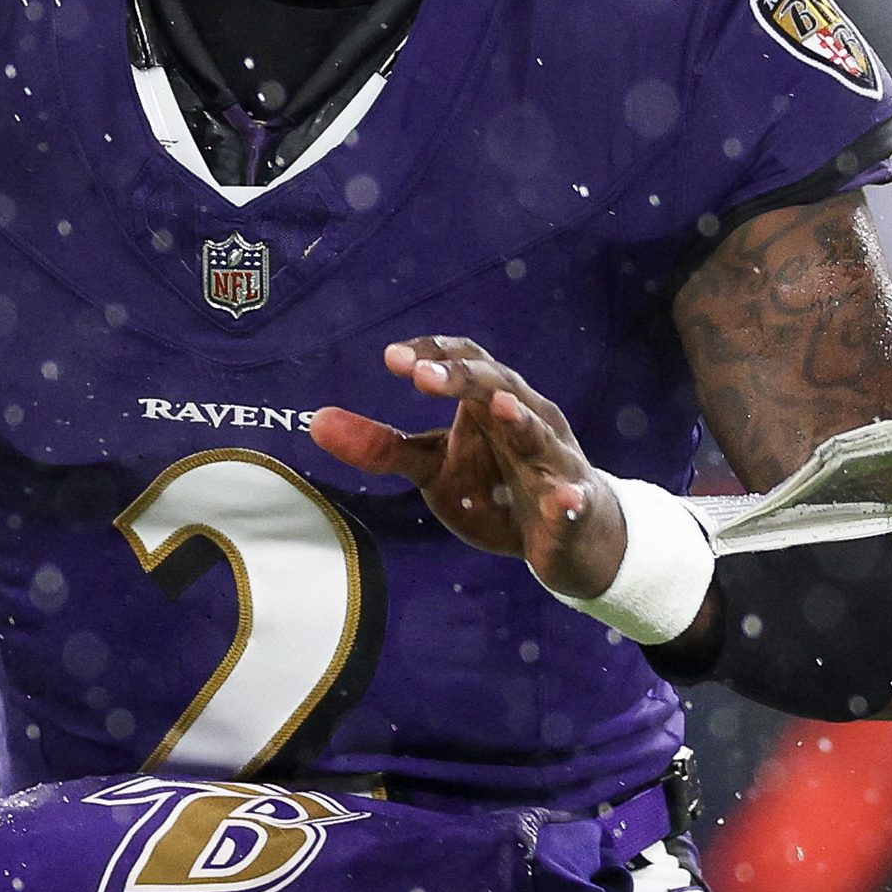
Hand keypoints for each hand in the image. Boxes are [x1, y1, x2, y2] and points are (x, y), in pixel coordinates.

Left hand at [309, 336, 628, 596]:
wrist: (569, 537)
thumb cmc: (498, 486)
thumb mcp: (433, 467)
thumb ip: (382, 446)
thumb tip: (316, 422)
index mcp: (491, 403)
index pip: (466, 362)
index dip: (432, 355)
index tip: (391, 358)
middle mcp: (529, 419)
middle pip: (498, 386)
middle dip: (463, 378)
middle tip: (422, 375)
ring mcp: (555, 461)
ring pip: (541, 434)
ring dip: (522, 420)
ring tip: (501, 408)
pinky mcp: (575, 505)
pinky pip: (574, 500)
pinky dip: (569, 499)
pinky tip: (564, 500)